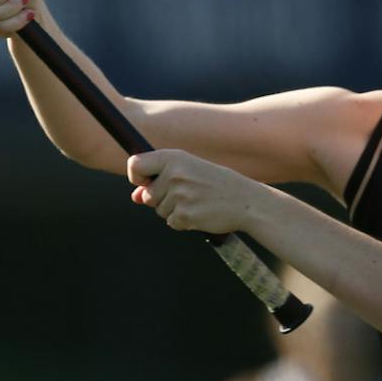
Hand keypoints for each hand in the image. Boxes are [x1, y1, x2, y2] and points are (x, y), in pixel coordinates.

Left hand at [127, 149, 261, 234]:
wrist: (246, 201)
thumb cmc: (216, 184)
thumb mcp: (189, 172)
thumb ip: (159, 181)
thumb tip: (136, 197)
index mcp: (173, 157)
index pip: (135, 165)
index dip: (136, 177)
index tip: (143, 183)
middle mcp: (174, 174)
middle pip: (147, 195)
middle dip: (162, 199)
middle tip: (188, 193)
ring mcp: (180, 195)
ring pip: (159, 210)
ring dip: (174, 210)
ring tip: (197, 201)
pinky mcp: (185, 215)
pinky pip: (172, 222)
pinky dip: (183, 221)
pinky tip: (200, 212)